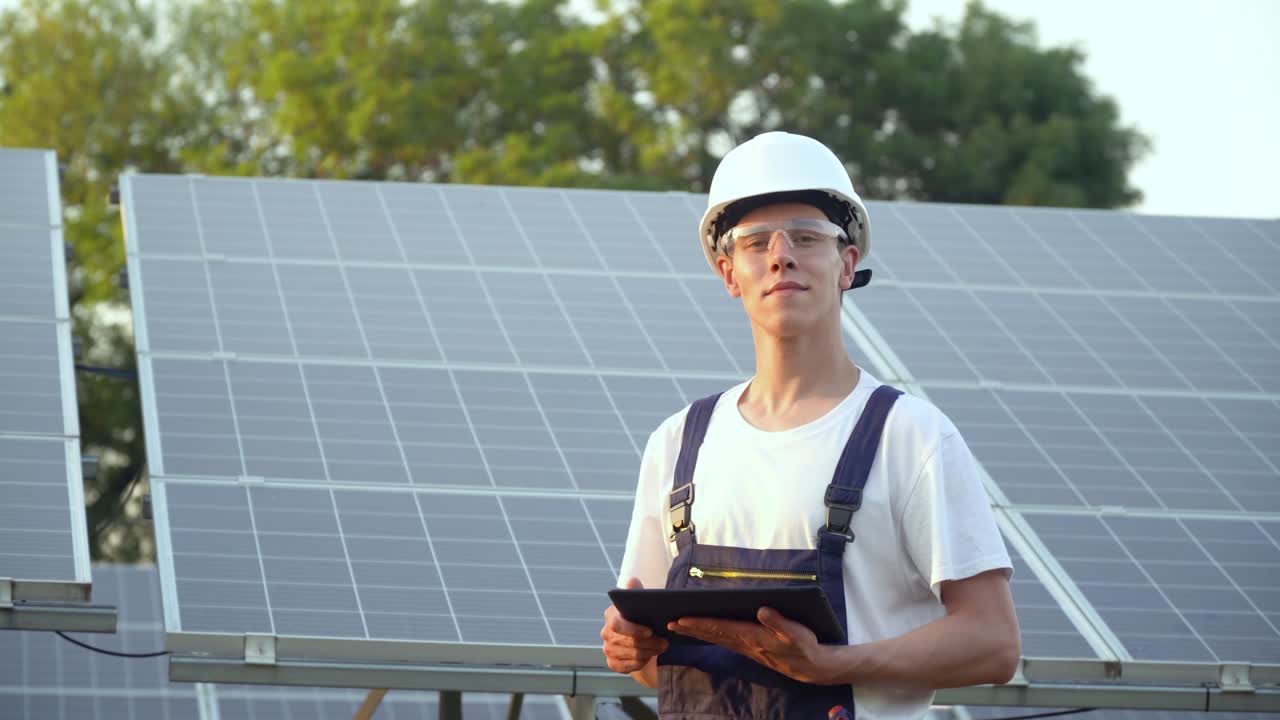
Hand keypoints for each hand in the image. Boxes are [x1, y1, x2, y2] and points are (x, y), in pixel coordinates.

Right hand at [601, 578, 668, 673]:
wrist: (639, 637)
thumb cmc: (641, 617)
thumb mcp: (640, 603)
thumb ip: (636, 592)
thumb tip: (632, 581)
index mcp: (611, 615)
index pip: (617, 624)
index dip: (633, 630)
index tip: (650, 631)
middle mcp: (606, 633)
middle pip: (628, 642)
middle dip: (649, 643)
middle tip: (665, 642)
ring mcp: (608, 649)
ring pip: (632, 654)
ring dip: (650, 652)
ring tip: (662, 646)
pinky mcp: (612, 663)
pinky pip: (628, 666)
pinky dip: (641, 662)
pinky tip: (650, 657)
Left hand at [668, 607, 836, 683]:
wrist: (811, 668)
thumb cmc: (804, 647)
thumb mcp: (796, 632)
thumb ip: (779, 621)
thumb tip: (761, 610)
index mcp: (753, 636)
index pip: (720, 628)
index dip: (700, 623)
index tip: (681, 619)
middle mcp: (745, 643)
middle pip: (713, 634)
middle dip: (691, 628)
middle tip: (669, 623)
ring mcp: (746, 647)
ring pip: (716, 638)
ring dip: (698, 631)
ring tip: (680, 625)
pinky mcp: (750, 648)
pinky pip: (724, 640)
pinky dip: (710, 634)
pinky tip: (703, 631)